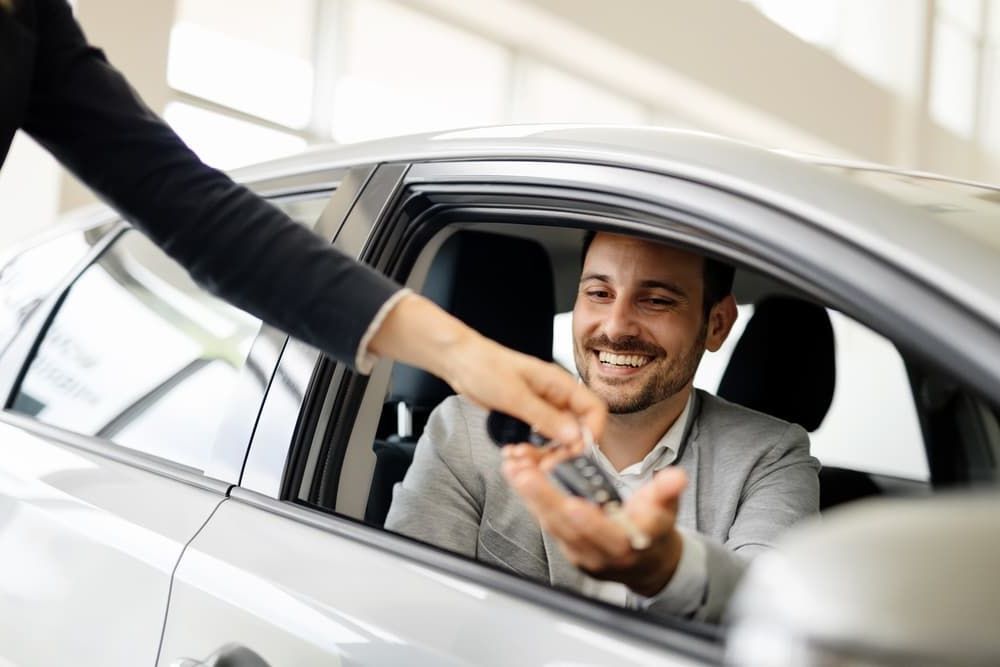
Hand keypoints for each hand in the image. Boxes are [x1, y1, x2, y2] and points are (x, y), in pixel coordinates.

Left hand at [369, 293, 606, 443]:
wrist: (459, 362)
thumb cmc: (485, 366)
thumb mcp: (515, 395)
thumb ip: (546, 417)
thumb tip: (574, 437)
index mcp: (560, 384)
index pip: (593, 409)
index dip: (591, 432)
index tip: (577, 452)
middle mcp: (555, 397)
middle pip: (575, 429)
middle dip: (563, 449)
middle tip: (545, 464)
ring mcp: (541, 407)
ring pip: (556, 438)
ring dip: (543, 452)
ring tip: (521, 457)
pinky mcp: (526, 416)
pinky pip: (537, 438)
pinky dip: (530, 448)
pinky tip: (514, 451)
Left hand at [502, 448, 687, 596]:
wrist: (646, 564)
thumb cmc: (654, 532)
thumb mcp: (667, 512)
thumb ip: (667, 492)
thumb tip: (677, 477)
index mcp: (628, 545)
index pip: (608, 536)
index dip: (591, 522)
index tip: (575, 505)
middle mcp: (600, 554)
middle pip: (568, 528)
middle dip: (545, 500)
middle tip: (525, 474)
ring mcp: (580, 552)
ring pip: (552, 524)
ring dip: (530, 496)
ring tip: (514, 468)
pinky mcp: (566, 546)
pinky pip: (546, 521)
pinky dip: (530, 498)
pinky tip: (517, 476)